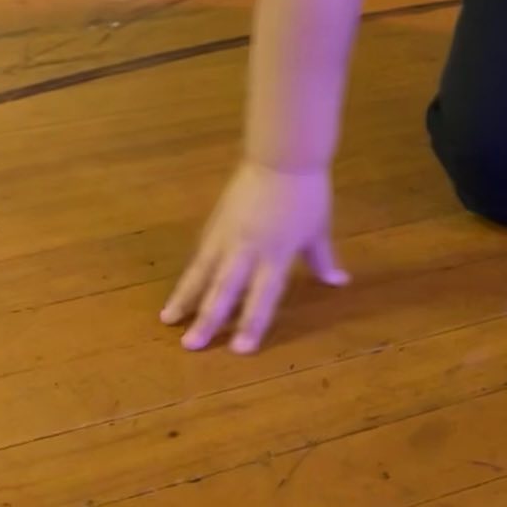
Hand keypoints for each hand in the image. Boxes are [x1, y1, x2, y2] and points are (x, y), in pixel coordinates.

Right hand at [160, 160, 347, 353]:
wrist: (282, 156)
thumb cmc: (307, 194)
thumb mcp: (318, 230)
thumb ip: (322, 260)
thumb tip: (339, 282)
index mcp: (276, 255)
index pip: (263, 297)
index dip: (252, 324)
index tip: (239, 350)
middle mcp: (247, 249)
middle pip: (224, 290)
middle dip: (207, 319)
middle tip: (190, 345)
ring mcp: (226, 235)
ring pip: (201, 272)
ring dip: (184, 297)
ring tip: (167, 320)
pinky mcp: (215, 222)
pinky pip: (201, 254)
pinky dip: (191, 273)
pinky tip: (180, 289)